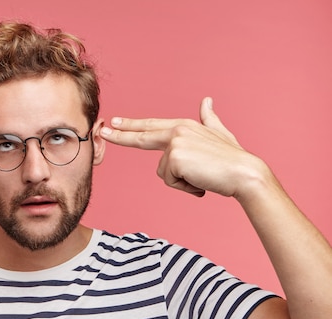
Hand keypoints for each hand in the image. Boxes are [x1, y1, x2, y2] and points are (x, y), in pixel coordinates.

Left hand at [99, 97, 265, 198]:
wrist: (244, 173)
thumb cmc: (233, 159)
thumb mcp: (220, 134)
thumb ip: (209, 119)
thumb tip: (206, 101)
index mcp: (184, 126)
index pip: (151, 126)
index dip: (132, 126)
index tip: (115, 122)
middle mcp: (177, 131)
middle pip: (142, 136)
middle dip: (120, 135)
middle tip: (103, 131)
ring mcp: (175, 143)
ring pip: (163, 172)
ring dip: (181, 181)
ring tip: (201, 176)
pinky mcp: (175, 158)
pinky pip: (169, 180)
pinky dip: (184, 186)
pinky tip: (199, 180)